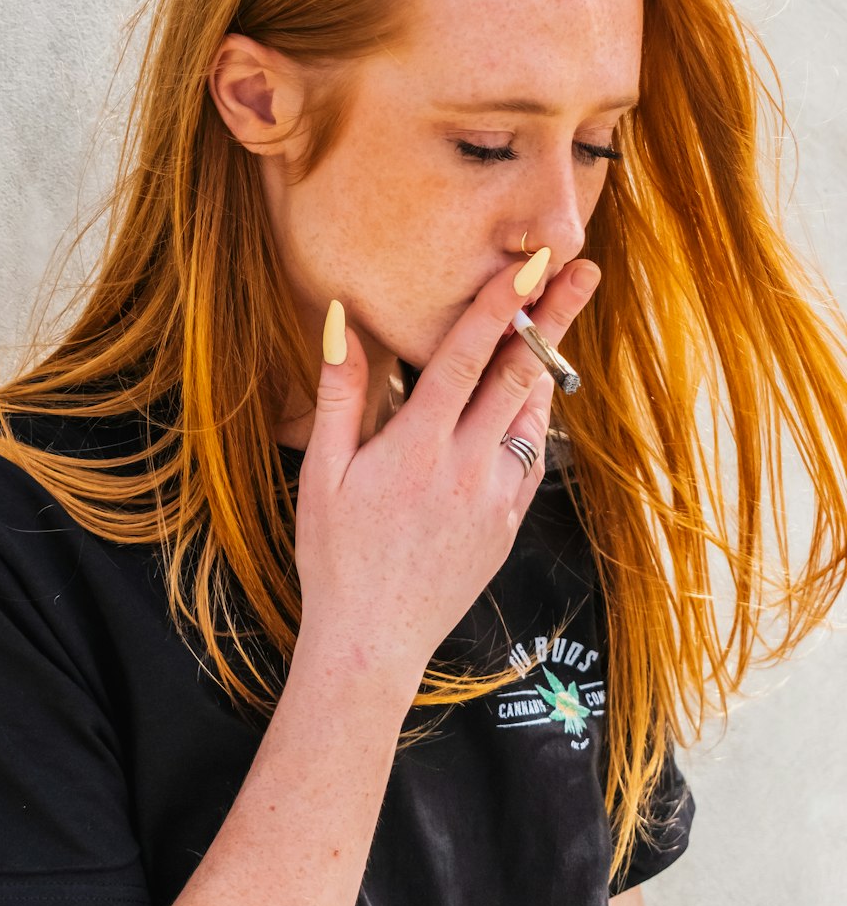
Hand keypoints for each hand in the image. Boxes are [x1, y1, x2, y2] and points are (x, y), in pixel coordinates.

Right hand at [293, 258, 600, 693]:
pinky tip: (529, 398)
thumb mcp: (322, 472)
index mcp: (418, 446)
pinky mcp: (508, 523)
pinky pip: (529, 457)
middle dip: (554, 316)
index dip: (501, 305)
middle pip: (520, 374)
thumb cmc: (335, 555)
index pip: (468, 356)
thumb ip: (341, 393)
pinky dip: (532, 419)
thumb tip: (341, 320)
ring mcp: (496, 497)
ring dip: (547, 362)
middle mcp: (467, 466)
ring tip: (561, 317)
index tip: (532, 265)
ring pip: (531, 413)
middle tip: (582, 269)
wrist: (373, 641)